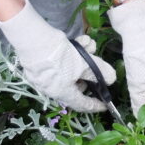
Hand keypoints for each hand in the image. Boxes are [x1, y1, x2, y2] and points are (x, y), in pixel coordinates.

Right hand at [0, 0, 115, 112]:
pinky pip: (59, 63)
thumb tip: (111, 79)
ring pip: (69, 70)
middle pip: (76, 84)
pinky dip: (71, 53)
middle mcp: (52, 88)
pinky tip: (80, 40)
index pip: (82, 105)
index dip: (95, 105)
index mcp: (62, 93)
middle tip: (96, 61)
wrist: (33, 39)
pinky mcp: (38, 63)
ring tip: (89, 44)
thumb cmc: (60, 57)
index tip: (104, 104)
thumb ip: (99, 72)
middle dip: (89, 71)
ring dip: (82, 58)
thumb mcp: (84, 64)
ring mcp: (43, 76)